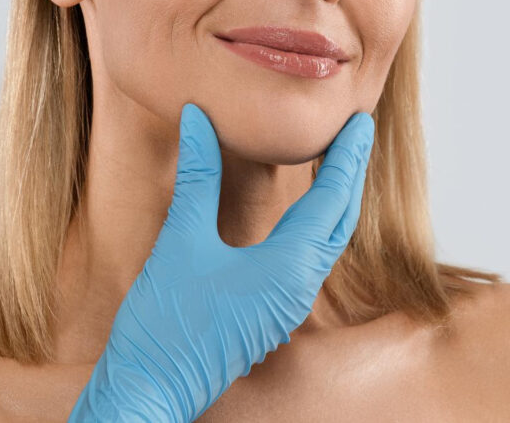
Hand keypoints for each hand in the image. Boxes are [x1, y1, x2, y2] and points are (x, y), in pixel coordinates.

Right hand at [68, 103, 375, 422]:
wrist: (150, 391)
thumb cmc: (164, 324)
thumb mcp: (180, 240)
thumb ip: (197, 176)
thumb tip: (198, 117)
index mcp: (289, 267)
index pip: (333, 198)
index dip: (346, 155)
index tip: (359, 121)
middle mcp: (299, 288)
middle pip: (341, 220)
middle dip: (350, 174)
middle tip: (356, 132)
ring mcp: (287, 305)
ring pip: (328, 243)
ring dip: (337, 201)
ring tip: (337, 164)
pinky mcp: (271, 313)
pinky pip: (309, 261)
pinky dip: (317, 225)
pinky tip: (303, 214)